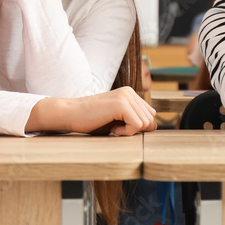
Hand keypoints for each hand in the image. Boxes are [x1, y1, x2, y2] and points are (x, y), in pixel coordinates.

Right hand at [27, 87, 156, 135]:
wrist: (70, 114)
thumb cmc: (91, 120)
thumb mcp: (117, 120)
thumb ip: (135, 120)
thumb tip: (154, 126)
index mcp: (129, 93)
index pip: (149, 115)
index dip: (136, 126)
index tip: (118, 125)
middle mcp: (130, 92)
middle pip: (149, 120)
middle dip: (133, 129)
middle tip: (113, 125)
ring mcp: (126, 96)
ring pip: (145, 124)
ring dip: (128, 131)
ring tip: (111, 124)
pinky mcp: (121, 104)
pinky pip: (137, 125)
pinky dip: (125, 132)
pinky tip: (112, 127)